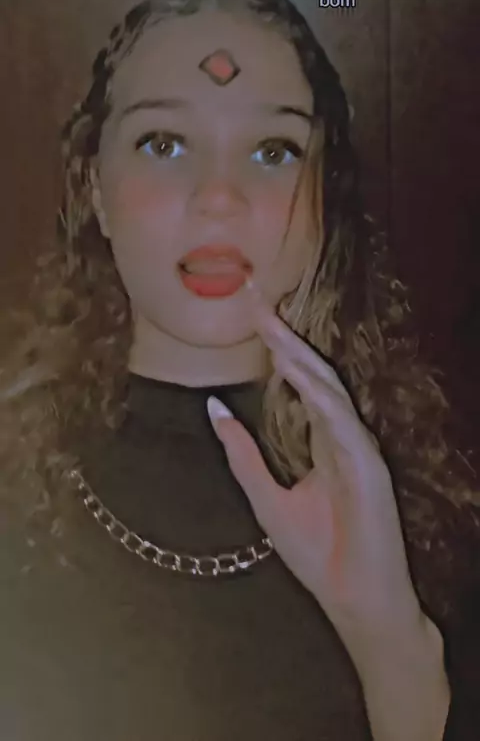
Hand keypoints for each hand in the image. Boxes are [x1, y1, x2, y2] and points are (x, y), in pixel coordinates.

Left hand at [207, 281, 423, 646]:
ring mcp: (358, 450)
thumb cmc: (318, 554)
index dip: (279, 350)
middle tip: (260, 302)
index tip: (254, 317)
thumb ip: (242, 454)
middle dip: (287, 340)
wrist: (352, 600)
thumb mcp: (265, 498)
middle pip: (314, 377)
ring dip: (302, 358)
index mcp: (323, 443)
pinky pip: (342, 423)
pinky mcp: (370, 468)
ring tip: (274, 327)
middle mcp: (342, 438)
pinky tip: (299, 373)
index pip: (301, 384)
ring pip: (329, 391)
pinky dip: (321, 396)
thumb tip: (213, 407)